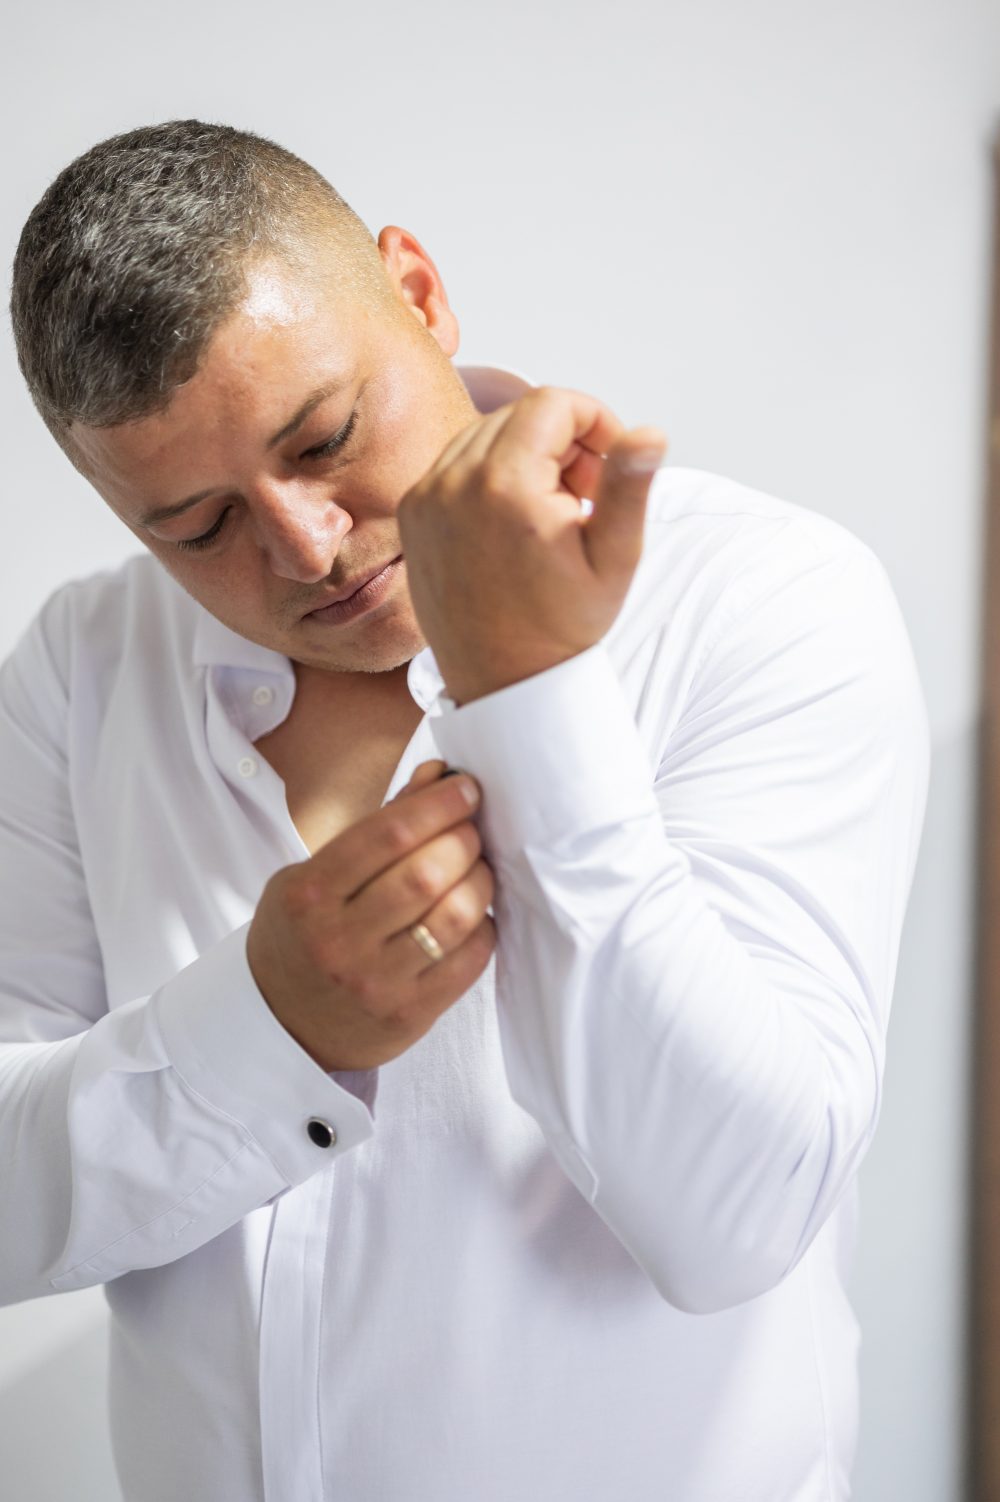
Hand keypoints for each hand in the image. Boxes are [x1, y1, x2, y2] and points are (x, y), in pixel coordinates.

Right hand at [246, 760, 495, 1071]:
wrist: (281, 1025)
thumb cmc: (302, 935)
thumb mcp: (314, 874)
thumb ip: (377, 826)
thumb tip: (437, 775)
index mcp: (309, 895)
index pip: (388, 834)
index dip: (438, 804)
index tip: (465, 788)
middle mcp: (339, 940)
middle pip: (426, 873)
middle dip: (463, 838)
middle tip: (471, 828)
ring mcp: (376, 983)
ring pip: (455, 915)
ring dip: (479, 879)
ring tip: (476, 868)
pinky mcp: (409, 1014)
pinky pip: (471, 959)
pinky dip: (483, 925)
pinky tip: (472, 913)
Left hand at [395, 385, 667, 704]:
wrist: (503, 680)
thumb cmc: (560, 627)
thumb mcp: (613, 557)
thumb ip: (629, 486)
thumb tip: (649, 432)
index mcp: (505, 486)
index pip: (553, 403)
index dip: (595, 421)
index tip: (609, 465)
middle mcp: (454, 483)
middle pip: (519, 413)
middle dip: (563, 441)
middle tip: (584, 498)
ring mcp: (426, 497)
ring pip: (486, 433)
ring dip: (527, 455)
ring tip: (550, 513)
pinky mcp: (413, 514)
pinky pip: (456, 463)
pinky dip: (490, 475)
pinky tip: (514, 522)